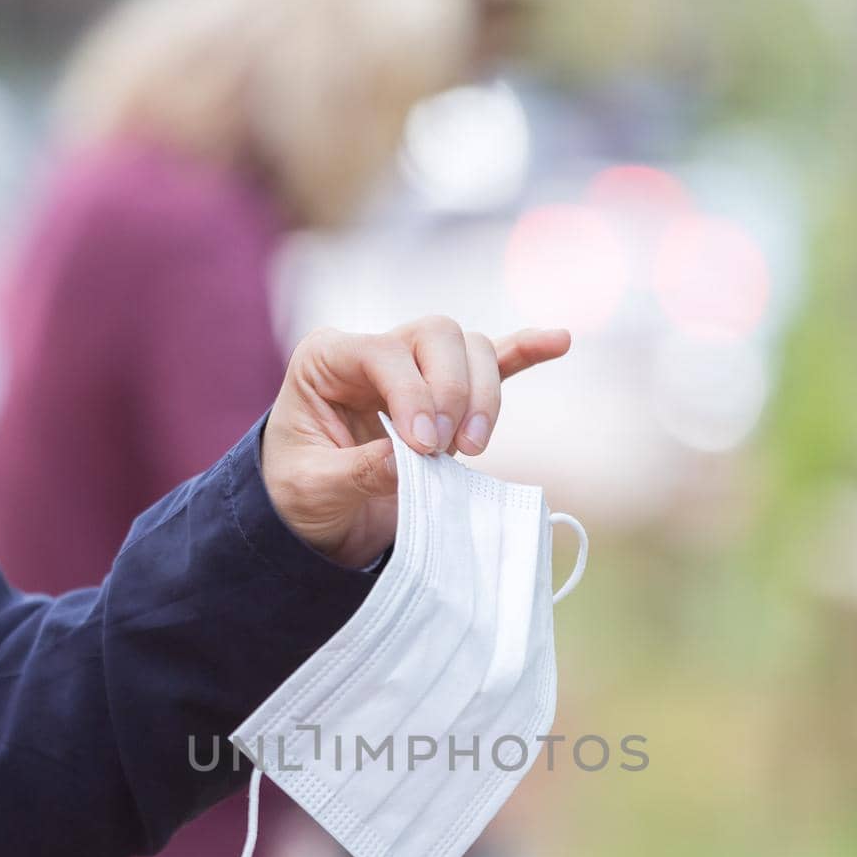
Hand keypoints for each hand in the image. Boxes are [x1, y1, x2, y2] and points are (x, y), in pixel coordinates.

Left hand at [260, 316, 570, 566]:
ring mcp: (414, 369)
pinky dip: (523, 353)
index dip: (413, 394)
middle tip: (445, 451)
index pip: (385, 351)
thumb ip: (358, 471)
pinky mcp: (446, 397)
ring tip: (470, 450)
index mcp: (328, 359)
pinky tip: (557, 341)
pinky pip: (493, 364)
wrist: (312, 520)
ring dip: (482, 396)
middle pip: (437, 335)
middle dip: (452, 390)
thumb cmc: (299, 497)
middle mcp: (373, 351)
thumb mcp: (312, 489)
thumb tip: (410, 459)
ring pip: (470, 350)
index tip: (423, 448)